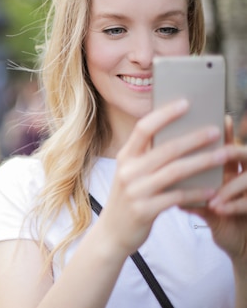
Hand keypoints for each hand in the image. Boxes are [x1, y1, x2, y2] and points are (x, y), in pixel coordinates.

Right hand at [99, 99, 223, 256]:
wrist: (112, 233)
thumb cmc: (127, 200)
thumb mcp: (130, 174)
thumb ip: (147, 157)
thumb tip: (178, 136)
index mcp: (125, 157)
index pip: (143, 128)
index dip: (165, 114)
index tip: (186, 103)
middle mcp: (128, 171)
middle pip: (166, 149)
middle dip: (194, 138)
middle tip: (215, 131)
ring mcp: (135, 191)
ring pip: (175, 171)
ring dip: (202, 162)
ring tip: (223, 156)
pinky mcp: (144, 210)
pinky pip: (177, 197)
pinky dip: (197, 192)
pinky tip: (213, 189)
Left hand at [187, 116, 246, 262]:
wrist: (232, 237)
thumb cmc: (211, 210)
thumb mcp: (196, 194)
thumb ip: (181, 179)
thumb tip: (153, 165)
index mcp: (228, 166)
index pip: (224, 142)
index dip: (220, 131)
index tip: (205, 123)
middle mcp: (243, 173)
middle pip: (241, 154)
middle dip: (225, 155)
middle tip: (212, 157)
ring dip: (229, 188)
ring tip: (212, 198)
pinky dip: (233, 205)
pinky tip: (218, 208)